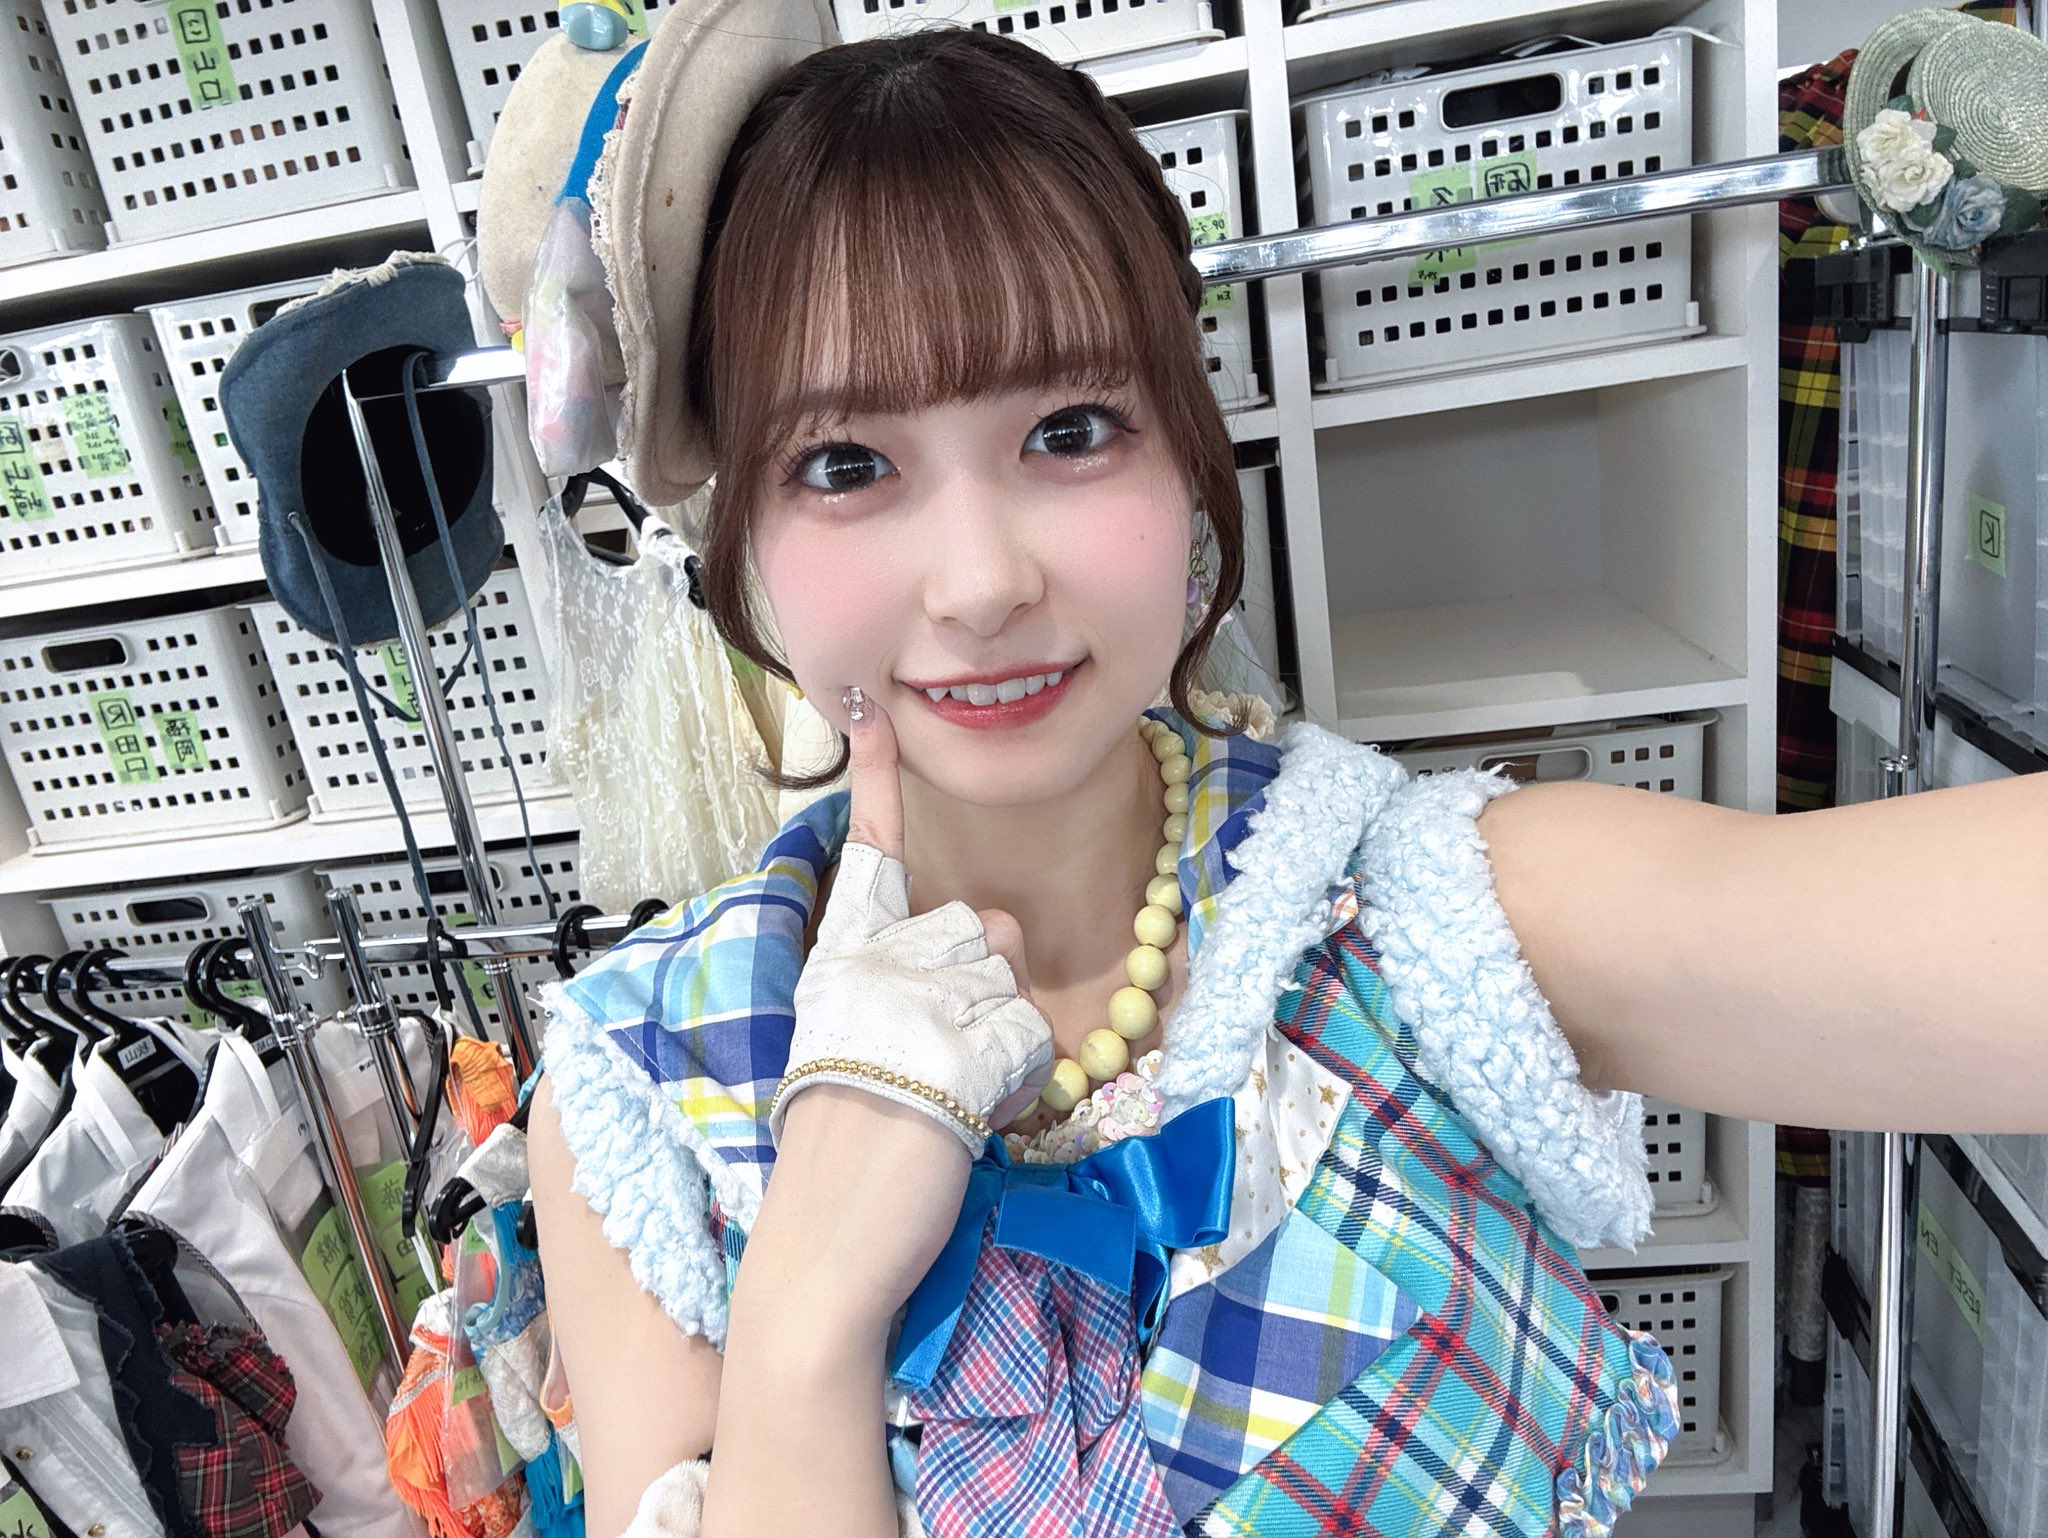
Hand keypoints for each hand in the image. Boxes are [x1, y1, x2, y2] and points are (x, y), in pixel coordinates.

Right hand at [773, 697, 1053, 1152]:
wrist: (824, 1236)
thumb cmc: (838, 1152)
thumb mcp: (855, 1040)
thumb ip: (911, 979)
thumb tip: (991, 933)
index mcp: (838, 958)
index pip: (866, 853)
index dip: (875, 781)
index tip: (876, 714)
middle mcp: (876, 960)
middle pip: (979, 927)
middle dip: (985, 988)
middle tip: (938, 1066)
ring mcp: (921, 996)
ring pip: (1011, 976)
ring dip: (1004, 1036)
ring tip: (952, 1096)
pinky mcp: (966, 1043)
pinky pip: (1031, 1034)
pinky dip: (1020, 1080)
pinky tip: (974, 1118)